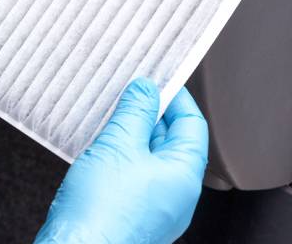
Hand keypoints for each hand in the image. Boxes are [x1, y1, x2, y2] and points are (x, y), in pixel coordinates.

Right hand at [35, 78, 208, 243]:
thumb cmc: (102, 213)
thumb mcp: (117, 146)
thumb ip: (135, 112)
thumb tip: (146, 89)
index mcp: (184, 175)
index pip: (192, 124)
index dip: (175, 97)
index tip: (157, 78)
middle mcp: (175, 194)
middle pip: (171, 141)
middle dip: (149, 114)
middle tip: (126, 94)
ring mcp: (154, 207)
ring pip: (148, 159)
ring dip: (130, 135)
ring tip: (109, 120)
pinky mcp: (131, 214)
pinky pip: (133, 176)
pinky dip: (120, 157)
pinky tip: (99, 150)